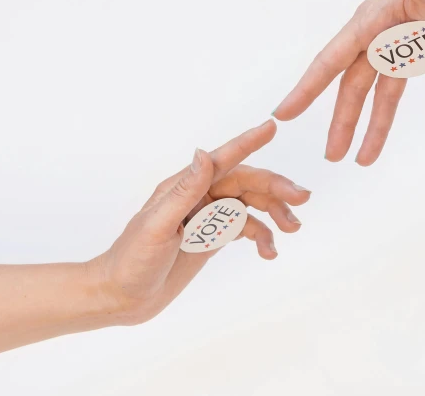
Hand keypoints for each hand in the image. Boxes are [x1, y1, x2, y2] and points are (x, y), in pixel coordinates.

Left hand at [89, 119, 309, 324]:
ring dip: (274, 213)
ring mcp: (207, 216)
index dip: (247, 143)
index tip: (271, 126)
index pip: (221, 160)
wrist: (121, 297)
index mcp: (183, 187)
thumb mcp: (156, 227)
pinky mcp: (212, 237)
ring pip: (250, 205)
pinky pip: (245, 227)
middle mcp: (198, 196)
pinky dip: (262, 236)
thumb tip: (204, 153)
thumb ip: (184, 192)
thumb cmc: (131, 261)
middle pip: (246, 182)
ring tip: (292, 230)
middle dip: (276, 188)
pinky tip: (270, 252)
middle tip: (302, 199)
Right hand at [273, 0, 424, 164]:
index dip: (306, 89)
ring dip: (377, 126)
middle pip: (357, 86)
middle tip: (332, 156)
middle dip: (343, 121)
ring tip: (365, 160)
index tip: (283, 114)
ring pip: (387, 94)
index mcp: (373, 20)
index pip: (332, 60)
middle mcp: (385, 34)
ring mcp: (410, 45)